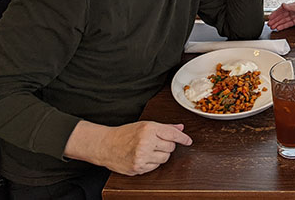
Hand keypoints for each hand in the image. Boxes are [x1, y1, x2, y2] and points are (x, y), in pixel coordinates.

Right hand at [64, 120, 191, 175]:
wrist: (106, 145)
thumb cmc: (125, 134)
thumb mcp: (145, 126)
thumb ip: (165, 127)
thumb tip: (180, 128)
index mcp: (149, 129)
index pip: (172, 134)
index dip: (183, 138)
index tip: (188, 141)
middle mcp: (146, 142)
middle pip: (171, 147)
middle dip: (167, 145)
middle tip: (156, 143)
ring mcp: (142, 156)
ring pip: (165, 158)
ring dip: (161, 155)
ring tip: (149, 150)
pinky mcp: (138, 167)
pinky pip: (155, 167)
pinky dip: (152, 163)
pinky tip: (143, 157)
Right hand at [267, 1, 294, 30]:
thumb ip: (291, 6)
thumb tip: (283, 5)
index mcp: (293, 6)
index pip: (282, 9)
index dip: (275, 13)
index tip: (270, 17)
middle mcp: (293, 11)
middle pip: (282, 16)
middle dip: (275, 20)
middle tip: (269, 23)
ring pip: (284, 20)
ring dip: (277, 24)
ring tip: (272, 27)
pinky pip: (288, 24)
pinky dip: (283, 26)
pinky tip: (278, 28)